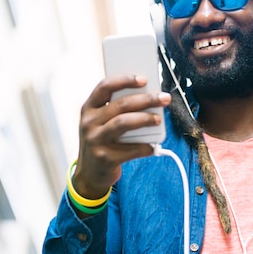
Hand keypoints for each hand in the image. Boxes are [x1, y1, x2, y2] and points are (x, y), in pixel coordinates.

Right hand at [73, 74, 170, 200]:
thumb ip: (116, 109)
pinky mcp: (104, 158)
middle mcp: (89, 123)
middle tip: (163, 98)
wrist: (89, 174)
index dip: (125, 80)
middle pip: (120, 105)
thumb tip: (147, 96)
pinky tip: (153, 146)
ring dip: (145, 119)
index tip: (144, 79)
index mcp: (88, 108)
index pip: (105, 86)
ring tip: (158, 120)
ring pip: (124, 123)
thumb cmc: (101, 141)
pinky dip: (145, 147)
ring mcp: (95, 141)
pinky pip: (130, 149)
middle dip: (146, 99)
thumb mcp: (100, 122)